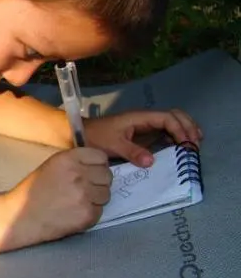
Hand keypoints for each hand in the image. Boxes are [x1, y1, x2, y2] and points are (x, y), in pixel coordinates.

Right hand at [7, 147, 112, 244]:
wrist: (22, 216)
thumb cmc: (34, 192)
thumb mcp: (52, 166)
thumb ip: (75, 162)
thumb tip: (97, 165)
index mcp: (68, 159)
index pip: (100, 157)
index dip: (97, 166)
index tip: (91, 172)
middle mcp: (78, 175)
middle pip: (107, 176)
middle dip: (98, 182)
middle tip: (83, 189)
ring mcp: (84, 195)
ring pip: (106, 194)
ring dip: (96, 199)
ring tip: (76, 202)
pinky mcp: (87, 214)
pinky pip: (100, 211)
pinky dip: (90, 213)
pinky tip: (74, 212)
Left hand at [84, 109, 202, 167]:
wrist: (82, 135)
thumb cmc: (96, 137)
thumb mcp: (113, 145)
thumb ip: (132, 152)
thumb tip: (152, 161)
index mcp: (139, 117)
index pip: (167, 118)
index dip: (180, 129)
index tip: (186, 144)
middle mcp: (145, 119)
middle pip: (174, 115)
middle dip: (187, 126)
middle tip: (196, 144)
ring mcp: (144, 126)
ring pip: (171, 122)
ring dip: (184, 130)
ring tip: (194, 145)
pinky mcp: (142, 135)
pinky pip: (164, 132)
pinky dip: (176, 137)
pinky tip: (181, 147)